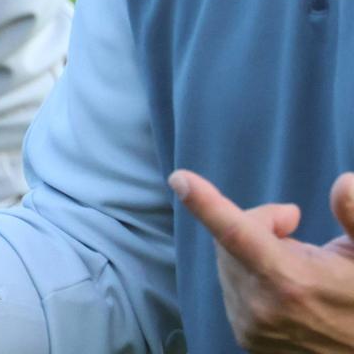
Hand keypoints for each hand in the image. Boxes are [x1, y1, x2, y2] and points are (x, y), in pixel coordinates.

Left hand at [171, 168, 353, 351]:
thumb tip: (343, 182)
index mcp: (291, 280)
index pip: (237, 234)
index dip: (206, 204)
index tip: (179, 179)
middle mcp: (263, 306)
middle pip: (230, 239)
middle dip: (255, 223)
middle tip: (291, 225)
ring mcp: (252, 326)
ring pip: (228, 262)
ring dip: (252, 251)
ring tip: (294, 263)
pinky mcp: (247, 338)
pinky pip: (231, 285)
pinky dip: (249, 275)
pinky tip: (283, 287)